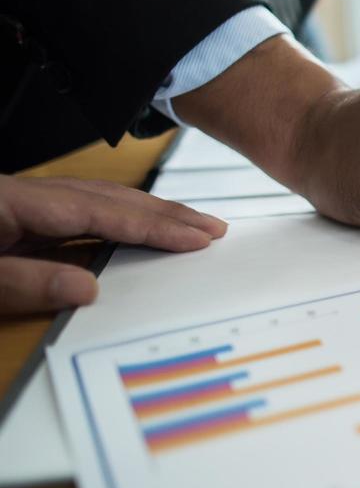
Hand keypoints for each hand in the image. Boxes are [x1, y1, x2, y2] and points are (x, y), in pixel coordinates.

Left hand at [0, 175, 224, 315]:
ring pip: (96, 202)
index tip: (196, 238)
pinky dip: (116, 225)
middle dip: (164, 211)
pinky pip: (76, 218)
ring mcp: (18, 207)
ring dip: (145, 214)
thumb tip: (88, 290)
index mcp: (9, 201)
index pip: (99, 211)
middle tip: (212, 227)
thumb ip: (24, 283)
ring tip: (186, 227)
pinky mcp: (13, 221)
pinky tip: (135, 238)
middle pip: (107, 197)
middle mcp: (22, 197)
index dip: (152, 225)